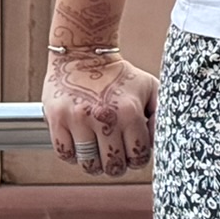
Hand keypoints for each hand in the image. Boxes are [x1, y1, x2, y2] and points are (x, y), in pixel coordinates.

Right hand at [42, 51, 157, 176]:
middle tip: (113, 151)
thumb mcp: (148, 87)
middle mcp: (104, 116)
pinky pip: (65, 154)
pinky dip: (73, 153)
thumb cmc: (118, 74)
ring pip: (89, 165)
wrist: (82, 51)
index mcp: (129, 111)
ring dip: (94, 162)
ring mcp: (78, 118)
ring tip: (96, 147)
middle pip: (113, 167)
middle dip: (116, 164)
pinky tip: (79, 140)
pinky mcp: (57, 118)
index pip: (138, 158)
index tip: (130, 149)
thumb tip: (162, 143)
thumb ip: (161, 115)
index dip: (136, 158)